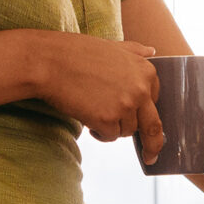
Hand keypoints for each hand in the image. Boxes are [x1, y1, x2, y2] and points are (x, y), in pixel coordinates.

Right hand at [35, 34, 163, 163]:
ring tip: (93, 110)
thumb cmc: (76, 53)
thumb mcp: (112, 46)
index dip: (142, 111)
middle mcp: (140, 89)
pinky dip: (99, 133)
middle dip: (153, 145)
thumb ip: (134, 51)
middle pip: (153, 126)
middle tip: (150, 157)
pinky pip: (109, 137)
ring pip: (126, 131)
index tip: (141, 121)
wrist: (49, 62)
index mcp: (145, 71)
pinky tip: (87, 118)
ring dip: (112, 127)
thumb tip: (151, 50)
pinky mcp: (107, 120)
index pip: (154, 101)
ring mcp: (125, 106)